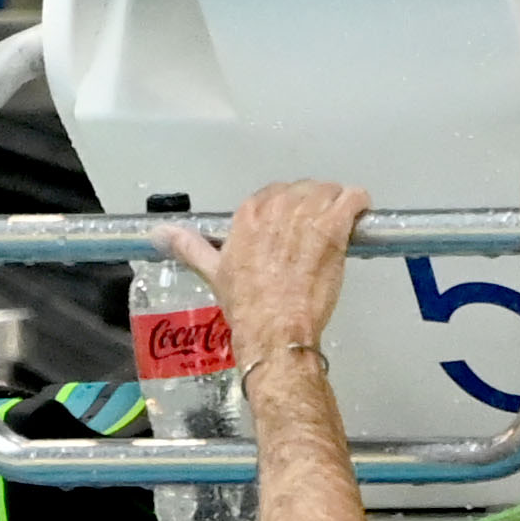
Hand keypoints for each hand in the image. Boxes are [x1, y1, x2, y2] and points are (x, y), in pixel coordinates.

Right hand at [175, 179, 365, 357]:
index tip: (294, 228)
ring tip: (341, 225)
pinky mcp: (332, 228)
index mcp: (247, 215)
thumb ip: (189, 246)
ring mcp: (305, 216)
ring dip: (337, 204)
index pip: (274, 193)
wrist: (275, 330)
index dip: (288, 210)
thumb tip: (159, 233)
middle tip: (318, 232)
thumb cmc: (247, 306)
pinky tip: (360, 215)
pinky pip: (352, 199)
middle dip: (314, 206)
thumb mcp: (214, 273)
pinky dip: (359, 203)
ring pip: (329, 191)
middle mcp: (275, 208)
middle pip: (303, 190)